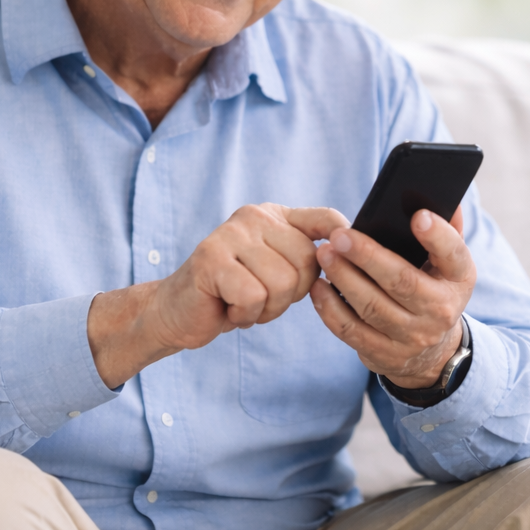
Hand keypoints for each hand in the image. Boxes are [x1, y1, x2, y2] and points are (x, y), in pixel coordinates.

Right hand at [87, 204, 346, 387]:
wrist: (178, 311)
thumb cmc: (233, 293)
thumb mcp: (275, 269)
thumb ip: (305, 255)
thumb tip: (352, 247)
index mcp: (274, 216)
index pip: (325, 219)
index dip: (342, 240)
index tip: (342, 261)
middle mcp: (254, 216)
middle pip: (309, 262)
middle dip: (291, 295)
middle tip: (260, 297)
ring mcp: (231, 235)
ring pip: (283, 283)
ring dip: (266, 308)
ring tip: (242, 302)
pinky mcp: (210, 259)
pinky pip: (254, 296)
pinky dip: (245, 314)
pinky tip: (227, 307)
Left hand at [309, 206, 475, 389]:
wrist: (432, 352)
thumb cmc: (434, 289)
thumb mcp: (448, 264)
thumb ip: (446, 230)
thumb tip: (441, 195)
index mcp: (458, 279)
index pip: (453, 254)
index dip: (437, 235)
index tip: (417, 216)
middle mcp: (441, 311)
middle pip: (401, 281)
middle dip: (367, 256)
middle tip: (339, 235)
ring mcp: (412, 337)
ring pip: (371, 306)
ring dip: (343, 278)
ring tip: (324, 254)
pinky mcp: (385, 354)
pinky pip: (352, 330)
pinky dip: (330, 308)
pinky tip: (318, 287)